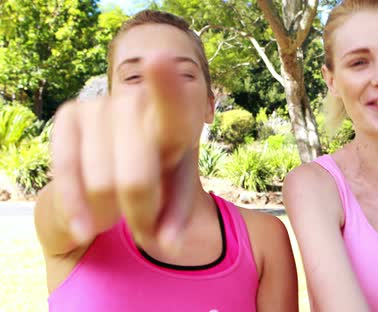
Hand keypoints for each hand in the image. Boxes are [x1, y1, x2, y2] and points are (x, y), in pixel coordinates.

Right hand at [50, 54, 197, 251]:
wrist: (127, 154)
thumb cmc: (161, 172)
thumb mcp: (177, 191)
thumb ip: (178, 215)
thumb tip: (167, 243)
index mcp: (177, 120)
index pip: (176, 105)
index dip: (166, 85)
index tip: (159, 59)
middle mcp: (139, 104)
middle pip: (135, 181)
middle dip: (139, 214)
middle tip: (144, 222)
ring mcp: (101, 104)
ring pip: (101, 183)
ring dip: (109, 211)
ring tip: (119, 210)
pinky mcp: (69, 114)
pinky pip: (65, 171)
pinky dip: (76, 206)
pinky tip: (85, 227)